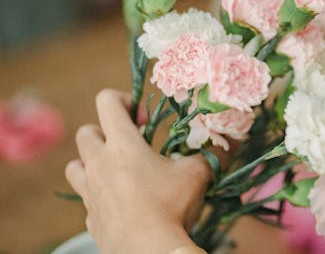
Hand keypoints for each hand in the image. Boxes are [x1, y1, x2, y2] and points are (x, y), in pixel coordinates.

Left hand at [65, 89, 210, 253]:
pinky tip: (124, 200)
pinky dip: (100, 193)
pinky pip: (87, 196)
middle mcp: (99, 163)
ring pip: (76, 165)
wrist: (147, 251)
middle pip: (86, 132)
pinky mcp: (90, 216)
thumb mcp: (198, 173)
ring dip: (93, 161)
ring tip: (119, 169)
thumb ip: (213, 152)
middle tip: (133, 143)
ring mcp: (90, 191)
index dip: (125, 100)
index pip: (106, 101)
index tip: (145, 118)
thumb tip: (234, 136)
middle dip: (106, 131)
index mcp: (122, 145)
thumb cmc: (170, 207)